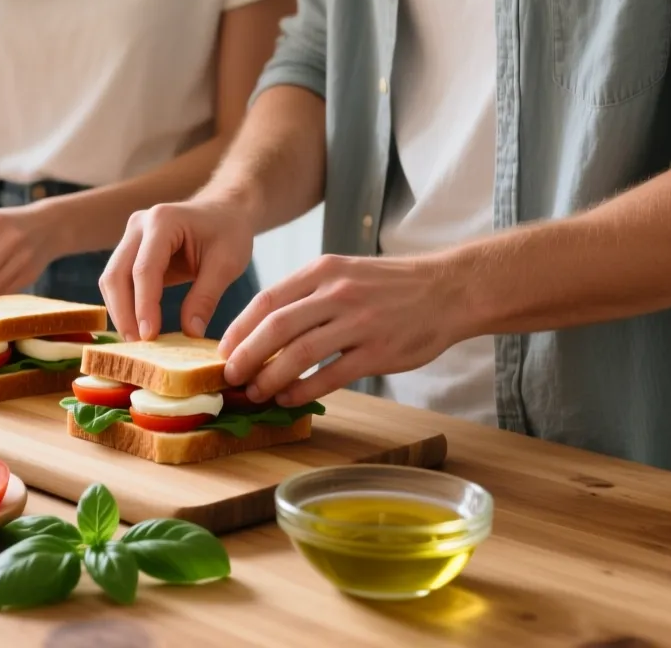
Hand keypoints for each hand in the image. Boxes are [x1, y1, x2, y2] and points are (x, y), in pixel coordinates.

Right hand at [99, 199, 254, 340]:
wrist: (225, 210)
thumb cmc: (229, 232)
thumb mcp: (227, 263)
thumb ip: (206, 297)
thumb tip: (190, 333)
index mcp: (163, 221)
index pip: (144, 269)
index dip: (144, 306)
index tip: (150, 337)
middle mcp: (139, 225)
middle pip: (116, 274)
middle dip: (123, 313)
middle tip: (138, 346)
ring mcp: (131, 236)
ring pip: (111, 279)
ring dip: (120, 312)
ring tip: (137, 342)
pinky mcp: (130, 249)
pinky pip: (119, 281)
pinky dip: (124, 305)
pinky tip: (137, 327)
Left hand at [218, 254, 469, 407]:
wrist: (448, 289)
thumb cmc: (389, 285)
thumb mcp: (344, 272)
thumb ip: (307, 294)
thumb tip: (262, 329)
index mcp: (323, 270)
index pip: (267, 300)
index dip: (239, 328)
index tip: (223, 351)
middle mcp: (338, 293)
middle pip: (276, 327)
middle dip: (246, 355)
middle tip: (229, 376)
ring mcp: (359, 322)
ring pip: (300, 353)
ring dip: (271, 377)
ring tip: (255, 392)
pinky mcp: (378, 351)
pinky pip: (331, 375)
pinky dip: (304, 390)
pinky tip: (290, 399)